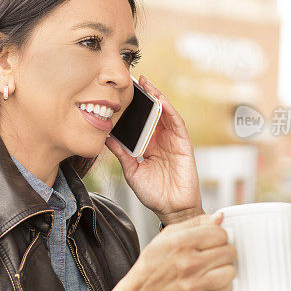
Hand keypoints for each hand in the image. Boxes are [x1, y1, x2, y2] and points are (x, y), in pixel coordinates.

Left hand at [105, 75, 202, 225]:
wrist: (171, 210)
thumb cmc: (153, 194)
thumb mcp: (131, 171)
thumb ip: (121, 153)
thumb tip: (107, 138)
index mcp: (149, 145)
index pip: (142, 121)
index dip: (134, 108)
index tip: (122, 94)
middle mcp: (162, 140)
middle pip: (154, 113)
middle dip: (146, 96)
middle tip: (135, 81)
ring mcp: (173, 141)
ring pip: (166, 114)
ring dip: (158, 98)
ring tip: (147, 85)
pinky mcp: (184, 145)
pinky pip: (177, 124)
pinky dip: (170, 111)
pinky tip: (161, 101)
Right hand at [107, 213, 235, 290]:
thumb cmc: (153, 264)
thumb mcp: (167, 235)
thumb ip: (195, 223)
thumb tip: (218, 217)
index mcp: (180, 243)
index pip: (219, 233)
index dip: (219, 234)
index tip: (214, 238)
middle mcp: (188, 263)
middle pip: (228, 251)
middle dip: (224, 249)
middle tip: (214, 252)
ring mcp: (195, 284)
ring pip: (230, 270)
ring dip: (224, 267)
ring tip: (213, 266)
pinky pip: (226, 289)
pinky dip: (221, 283)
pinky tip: (210, 278)